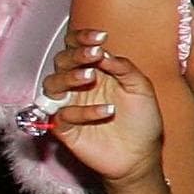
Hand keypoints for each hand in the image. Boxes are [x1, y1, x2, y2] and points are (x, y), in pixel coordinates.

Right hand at [41, 31, 166, 188]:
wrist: (142, 155)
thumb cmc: (142, 120)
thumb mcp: (141, 89)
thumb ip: (125, 68)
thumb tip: (104, 52)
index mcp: (95, 71)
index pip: (77, 48)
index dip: (83, 39)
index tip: (100, 38)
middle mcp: (78, 86)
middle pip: (62, 61)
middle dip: (76, 54)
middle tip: (94, 54)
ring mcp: (69, 106)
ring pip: (52, 84)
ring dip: (70, 77)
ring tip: (91, 75)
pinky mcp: (65, 129)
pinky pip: (62, 116)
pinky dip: (82, 111)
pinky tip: (107, 111)